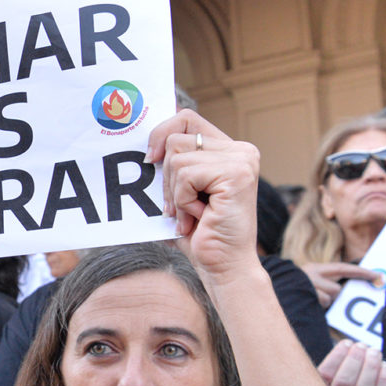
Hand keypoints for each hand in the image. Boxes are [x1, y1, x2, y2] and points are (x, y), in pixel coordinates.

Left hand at [144, 110, 260, 276]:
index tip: (150, 159)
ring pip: (177, 158)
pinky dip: (183, 201)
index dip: (161, 133)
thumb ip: (170, 164)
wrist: (223, 267)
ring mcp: (241, 160)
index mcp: (229, 149)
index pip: (185, 118)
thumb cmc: (200, 234)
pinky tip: (200, 217)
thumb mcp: (180, 192)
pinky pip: (185, 175)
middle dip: (165, 176)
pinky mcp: (236, 173)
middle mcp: (241, 150)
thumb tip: (144, 144)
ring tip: (193, 214)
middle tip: (179, 206)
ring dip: (175, 193)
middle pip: (175, 137)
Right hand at [300, 261, 383, 307]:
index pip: (342, 268)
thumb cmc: (294, 289)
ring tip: (310, 300)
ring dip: (323, 303)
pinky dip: (316, 306)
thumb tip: (345, 291)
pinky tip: (306, 303)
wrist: (268, 291)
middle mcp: (311, 273)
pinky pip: (320, 304)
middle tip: (323, 296)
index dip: (361, 272)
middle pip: (336, 289)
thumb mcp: (311, 281)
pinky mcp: (303, 295)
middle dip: (333, 296)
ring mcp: (306, 285)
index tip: (378, 276)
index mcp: (315, 268)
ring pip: (329, 298)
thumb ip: (327, 282)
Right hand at [317, 339, 385, 385]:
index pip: (324, 376)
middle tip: (362, 346)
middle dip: (355, 360)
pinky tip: (384, 366)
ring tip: (374, 352)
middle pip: (345, 383)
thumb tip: (345, 344)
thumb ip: (332, 374)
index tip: (346, 343)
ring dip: (370, 366)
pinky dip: (384, 379)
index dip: (337, 356)